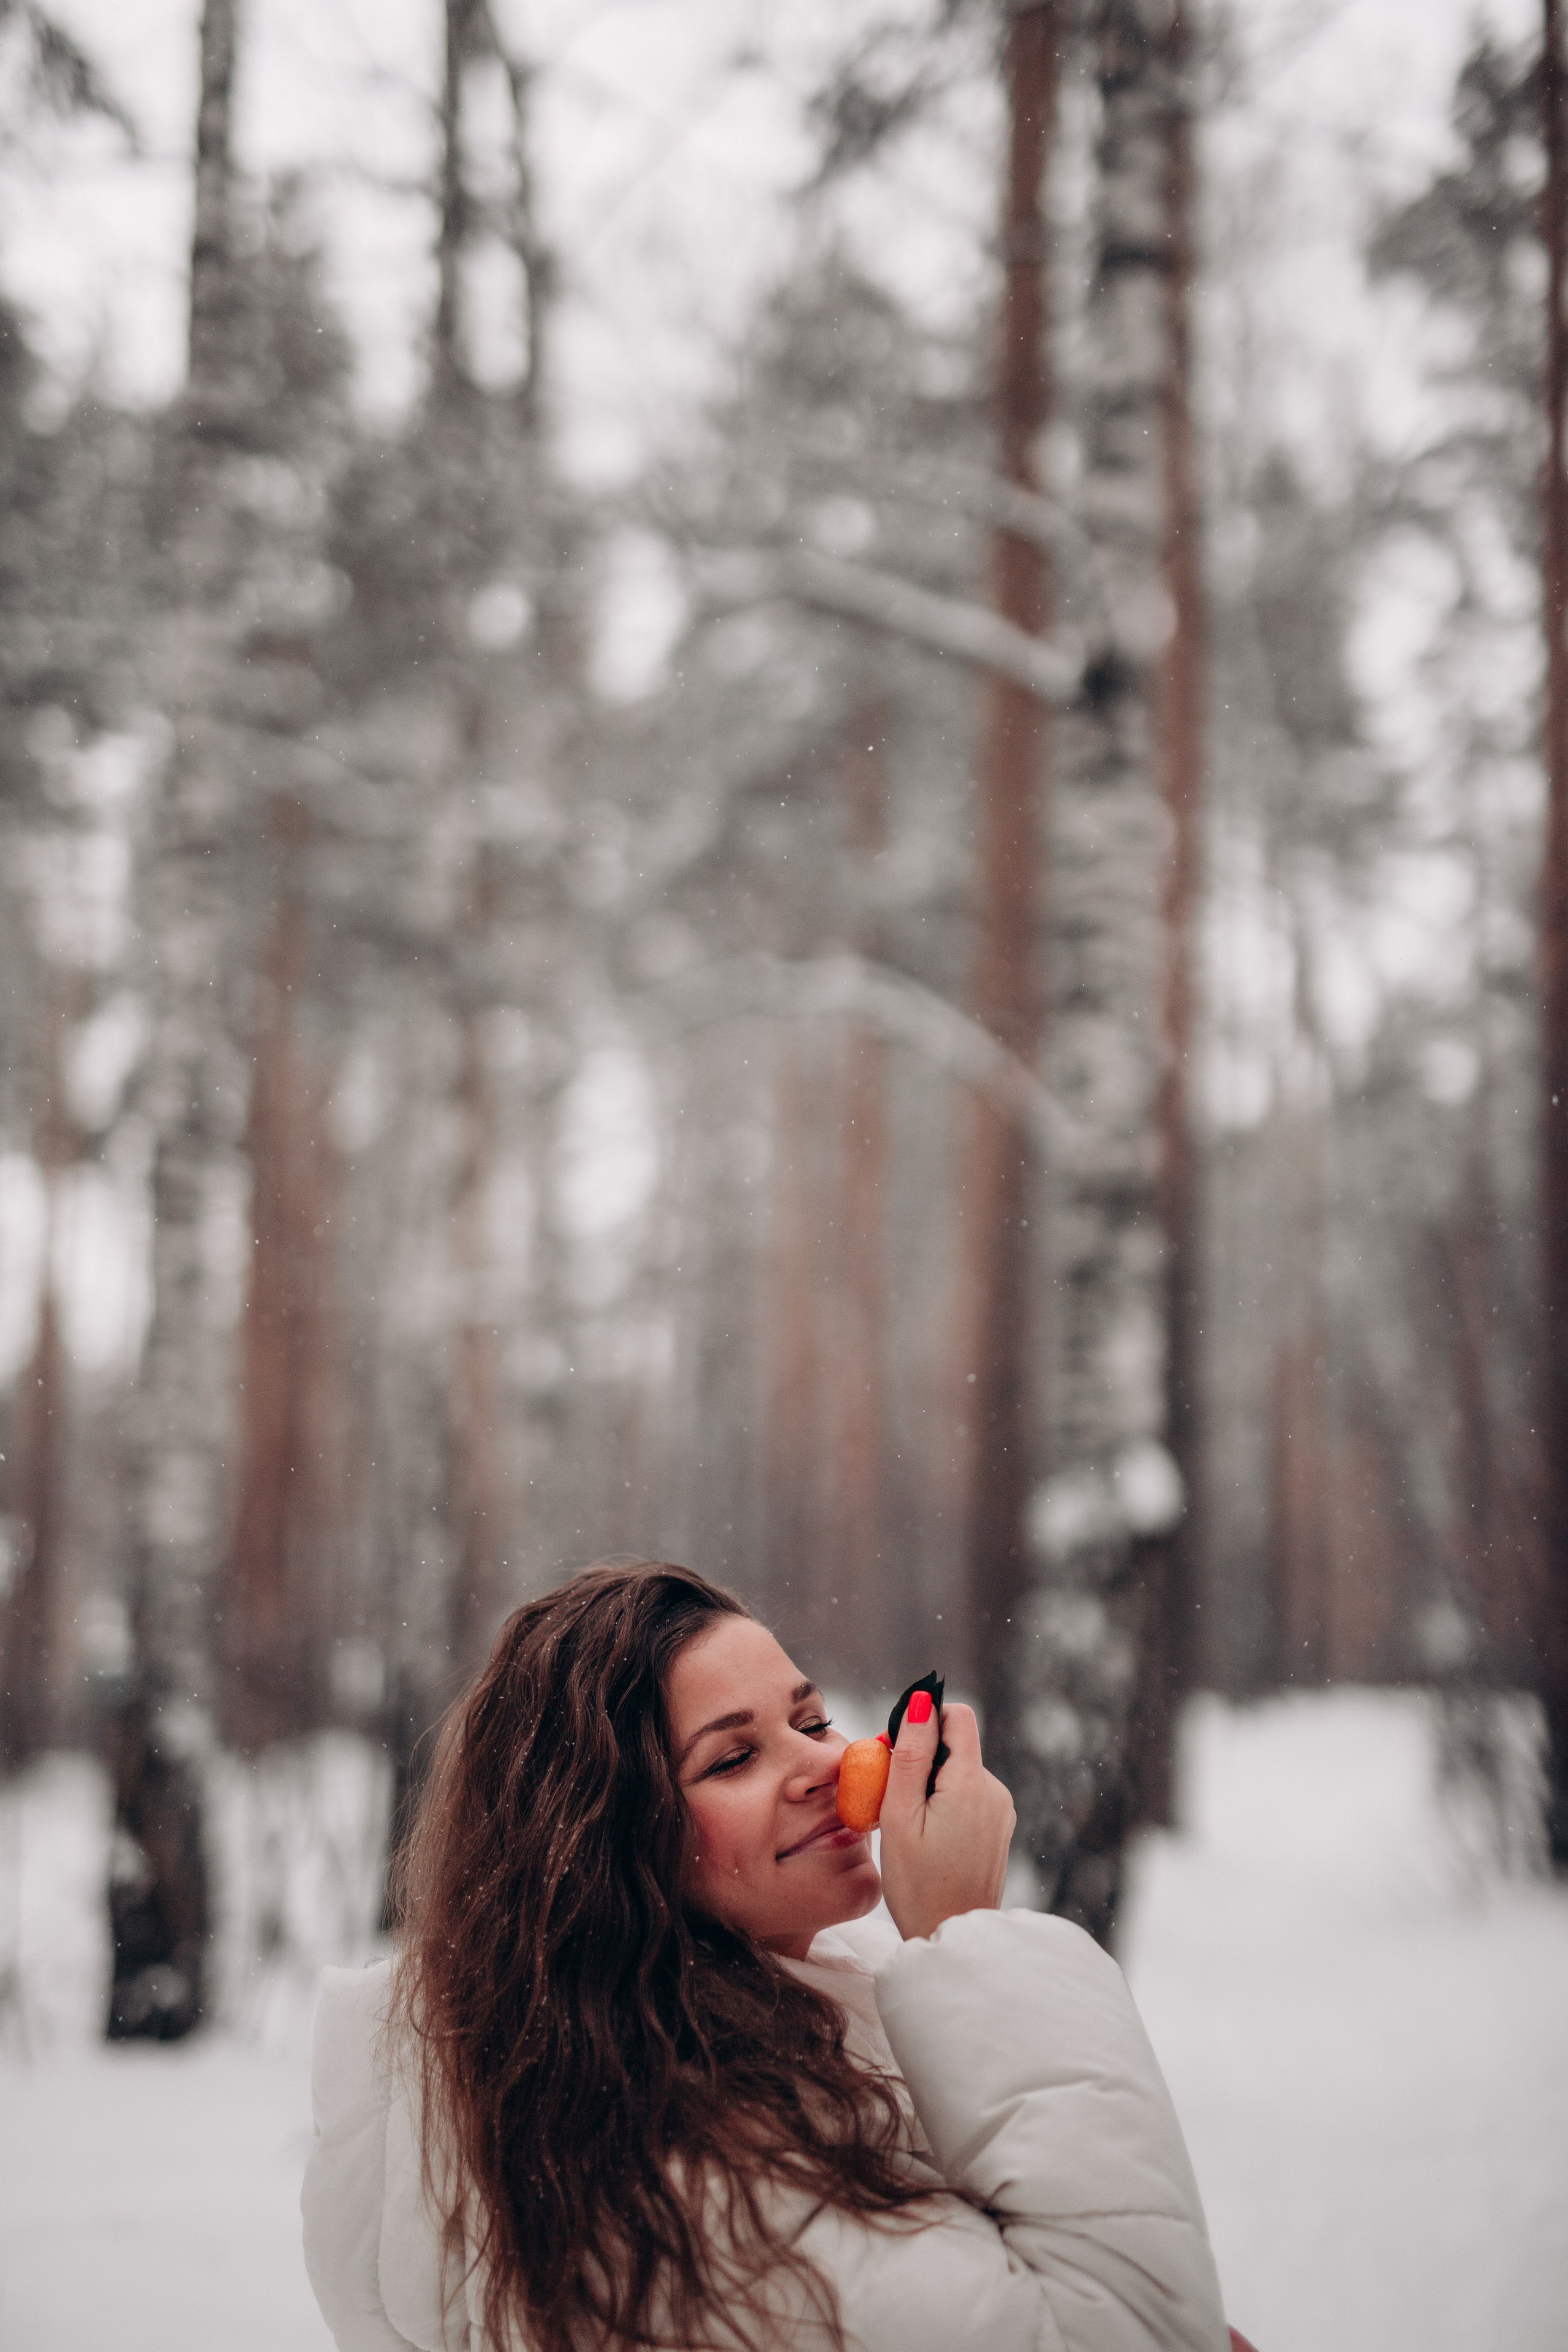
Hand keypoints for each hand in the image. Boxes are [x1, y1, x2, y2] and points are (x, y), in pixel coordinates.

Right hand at [877, 1694, 1014, 1941]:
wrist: (950, 1939)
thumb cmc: (917, 1883)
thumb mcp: (900, 1816)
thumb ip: (910, 1755)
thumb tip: (921, 1702)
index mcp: (972, 1783)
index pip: (958, 1716)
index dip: (924, 1720)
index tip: (896, 1751)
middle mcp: (995, 1791)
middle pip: (955, 1746)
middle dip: (920, 1760)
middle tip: (890, 1799)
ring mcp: (1000, 1811)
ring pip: (958, 1773)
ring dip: (929, 1786)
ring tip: (908, 1826)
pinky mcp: (998, 1828)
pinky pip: (967, 1796)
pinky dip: (943, 1805)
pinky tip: (927, 1838)